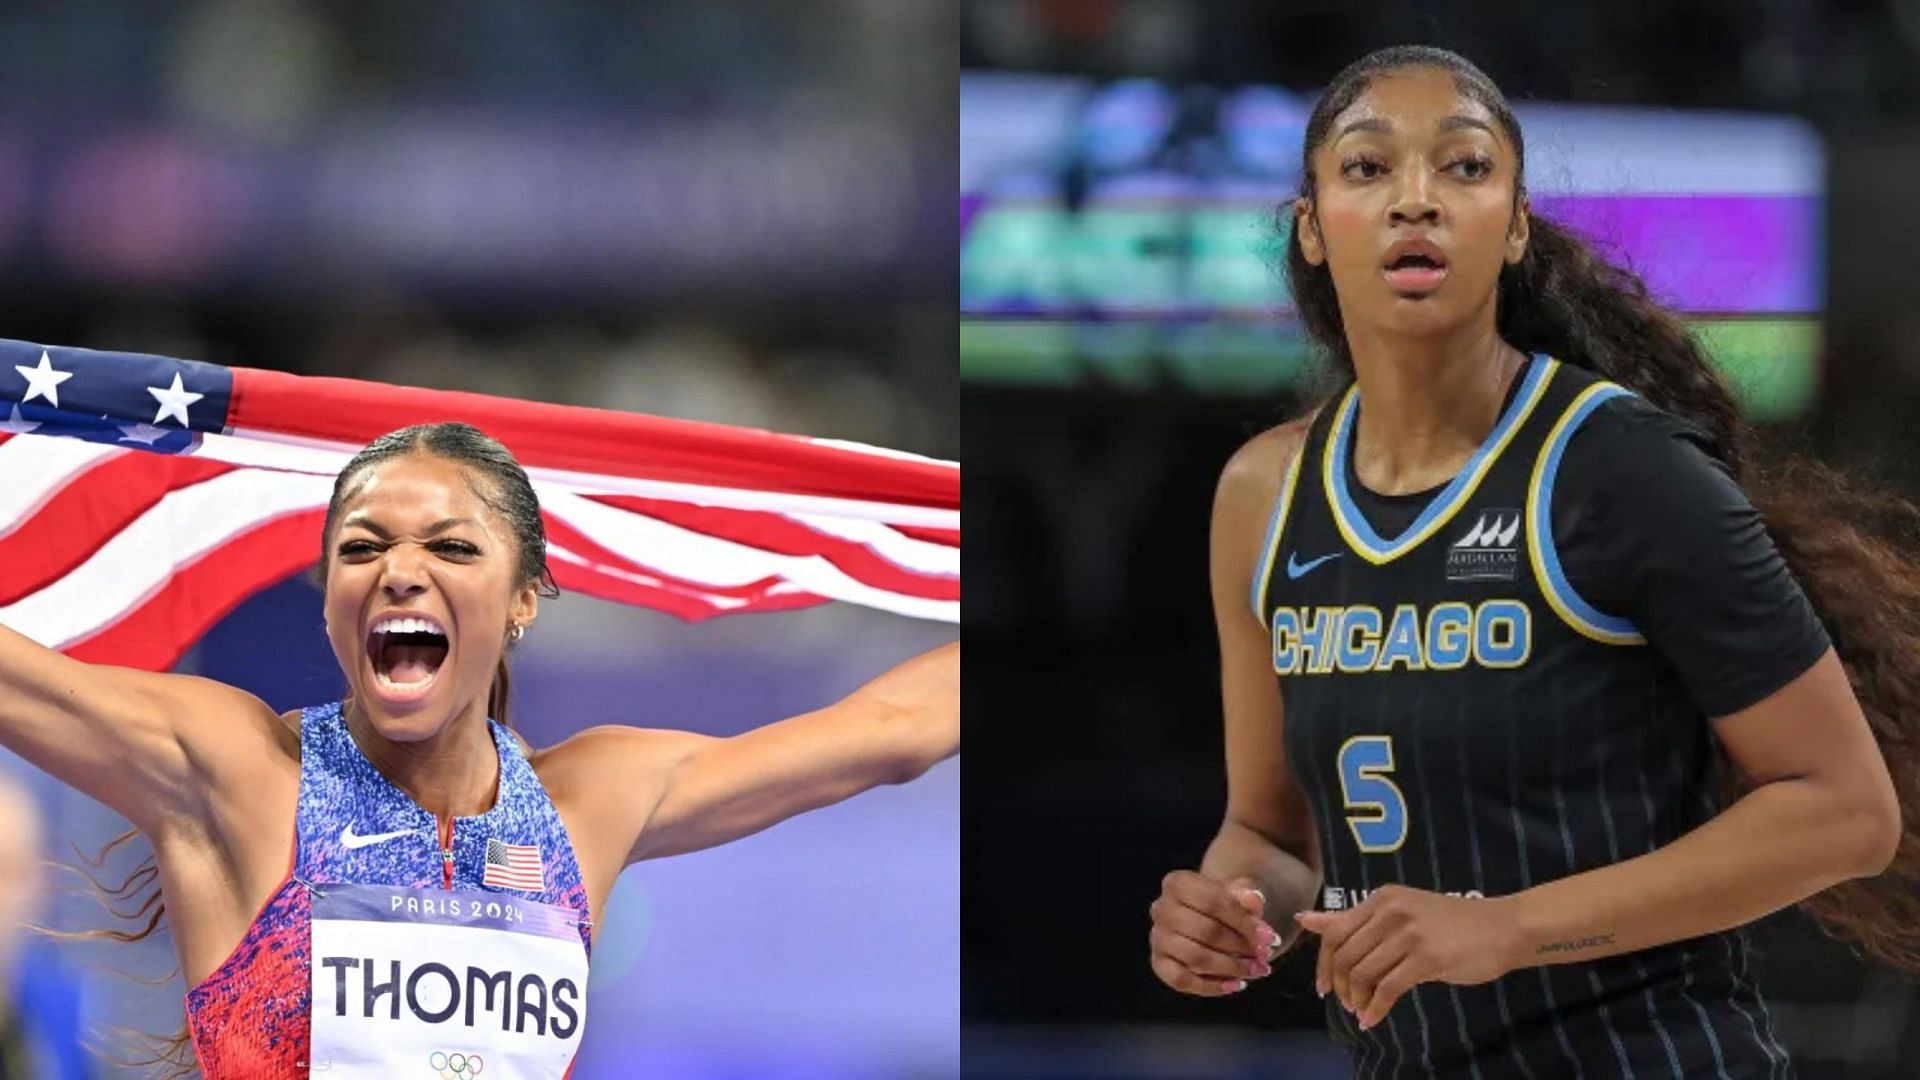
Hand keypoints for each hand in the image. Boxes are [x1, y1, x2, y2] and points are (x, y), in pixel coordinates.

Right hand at [1148, 871, 1281, 995]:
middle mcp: (1161, 908)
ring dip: (1231, 968)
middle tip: (1265, 956)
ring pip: (1195, 958)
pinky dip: (1211, 986)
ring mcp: (1157, 937)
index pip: (1212, 902)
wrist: (1201, 914)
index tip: (1270, 938)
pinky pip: (1182, 980)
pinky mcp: (1158, 963)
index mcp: (1177, 883)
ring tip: (1256, 971)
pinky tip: (1235, 985)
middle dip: (1240, 947)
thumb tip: (1253, 900)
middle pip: (1205, 931)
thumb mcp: (1236, 894)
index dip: (1243, 922)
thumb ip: (1247, 896)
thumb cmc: (1220, 904)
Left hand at [1294, 885, 1519, 1029]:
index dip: (1323, 964)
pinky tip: (1373, 1019)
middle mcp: (1391, 911)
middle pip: (1345, 955)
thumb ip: (1354, 920)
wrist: (1501, 927)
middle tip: (1346, 1003)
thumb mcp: (1399, 913)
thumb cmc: (1449, 923)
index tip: (1323, 987)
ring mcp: (1408, 933)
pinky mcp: (1427, 958)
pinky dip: (1375, 1008)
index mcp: (1381, 898)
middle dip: (1340, 986)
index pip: (1335, 932)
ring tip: (1360, 1010)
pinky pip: (1388, 988)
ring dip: (1357, 999)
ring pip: (1363, 973)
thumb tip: (1305, 918)